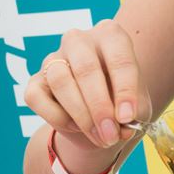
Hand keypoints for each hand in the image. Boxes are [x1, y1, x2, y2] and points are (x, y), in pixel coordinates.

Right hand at [24, 21, 151, 150]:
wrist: (98, 118)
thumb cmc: (121, 102)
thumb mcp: (137, 108)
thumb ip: (134, 113)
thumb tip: (122, 127)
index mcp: (111, 36)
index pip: (119, 58)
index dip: (124, 90)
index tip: (127, 117)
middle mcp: (80, 41)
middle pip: (86, 68)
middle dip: (99, 106)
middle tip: (110, 134)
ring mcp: (54, 58)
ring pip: (60, 81)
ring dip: (81, 115)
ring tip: (100, 136)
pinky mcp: (36, 80)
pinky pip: (36, 97)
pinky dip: (56, 117)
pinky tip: (75, 127)